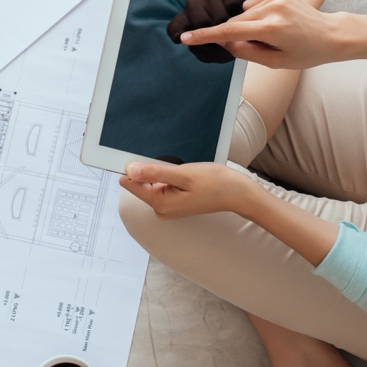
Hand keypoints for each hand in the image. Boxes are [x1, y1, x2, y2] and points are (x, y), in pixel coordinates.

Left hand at [119, 161, 252, 219]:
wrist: (236, 193)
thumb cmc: (215, 183)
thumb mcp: (183, 174)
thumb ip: (154, 173)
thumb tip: (129, 171)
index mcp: (160, 204)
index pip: (131, 184)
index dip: (133, 167)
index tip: (143, 156)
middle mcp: (161, 209)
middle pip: (141, 182)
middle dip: (153, 169)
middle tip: (176, 166)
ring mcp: (167, 207)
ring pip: (152, 182)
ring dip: (164, 171)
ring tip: (184, 171)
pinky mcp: (173, 202)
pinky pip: (162, 184)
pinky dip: (170, 176)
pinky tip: (186, 175)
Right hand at [178, 0, 340, 69]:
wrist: (331, 35)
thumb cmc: (306, 53)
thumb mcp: (275, 62)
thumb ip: (245, 52)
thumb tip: (224, 42)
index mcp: (272, 28)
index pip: (230, 32)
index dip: (205, 36)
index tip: (186, 37)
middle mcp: (274, 8)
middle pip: (235, 23)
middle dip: (237, 36)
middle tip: (261, 46)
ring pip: (243, 13)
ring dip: (248, 25)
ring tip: (272, 34)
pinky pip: (254, 4)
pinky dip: (256, 15)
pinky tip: (275, 22)